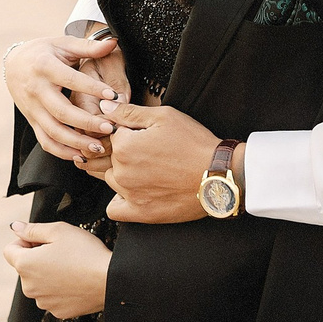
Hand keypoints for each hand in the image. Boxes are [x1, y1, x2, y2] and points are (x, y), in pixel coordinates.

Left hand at [3, 221, 110, 318]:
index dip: (25, 241)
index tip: (43, 240)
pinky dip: (60, 288)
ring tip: (71, 266)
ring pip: (39, 282)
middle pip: (25, 267)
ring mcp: (43, 302)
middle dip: (38, 258)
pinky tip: (76, 281)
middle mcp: (28, 287)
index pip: (9, 250)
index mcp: (24, 265)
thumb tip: (15, 227)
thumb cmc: (85, 252)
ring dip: (48, 274)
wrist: (110, 280)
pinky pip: (52, 296)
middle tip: (62, 251)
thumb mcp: (58, 230)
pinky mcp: (58, 311)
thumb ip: (32, 228)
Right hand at [5, 33, 125, 162]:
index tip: (114, 96)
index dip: (93, 89)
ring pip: (53, 131)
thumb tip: (113, 42)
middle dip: (87, 122)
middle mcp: (36, 90)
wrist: (13, 63)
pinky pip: (45, 141)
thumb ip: (88, 46)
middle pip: (62, 111)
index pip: (71, 80)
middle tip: (110, 128)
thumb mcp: (63, 44)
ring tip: (99, 147)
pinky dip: (62, 152)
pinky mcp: (32, 121)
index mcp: (45, 67)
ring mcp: (32, 108)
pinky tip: (81, 155)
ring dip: (76, 142)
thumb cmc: (44, 52)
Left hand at [104, 103, 219, 223]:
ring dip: (124, 174)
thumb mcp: (164, 116)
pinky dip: (120, 201)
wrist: (218, 174)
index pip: (114, 134)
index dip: (131, 132)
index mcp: (124, 146)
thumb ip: (129, 112)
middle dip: (128, 152)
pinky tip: (134, 192)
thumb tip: (104, 108)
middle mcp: (122, 172)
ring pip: (112, 179)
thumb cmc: (194, 143)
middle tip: (154, 153)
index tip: (148, 136)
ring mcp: (129, 194)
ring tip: (150, 170)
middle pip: (112, 157)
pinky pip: (114, 209)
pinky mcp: (140, 213)